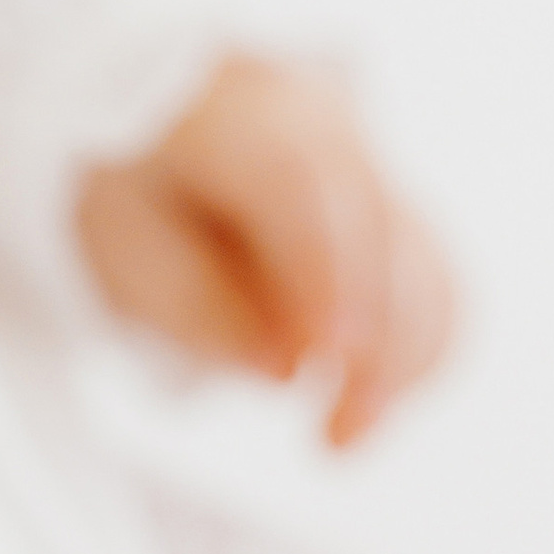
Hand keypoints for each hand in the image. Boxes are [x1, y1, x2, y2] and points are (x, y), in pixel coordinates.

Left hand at [74, 53, 457, 446]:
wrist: (159, 122)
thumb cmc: (133, 183)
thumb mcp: (122, 242)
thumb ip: (194, 304)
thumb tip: (287, 368)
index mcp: (241, 115)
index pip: (302, 188)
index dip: (326, 274)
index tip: (328, 357)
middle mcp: (328, 128)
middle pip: (387, 233)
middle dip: (377, 347)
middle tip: (334, 438)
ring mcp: (372, 168)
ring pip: (426, 264)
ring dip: (404, 363)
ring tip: (342, 436)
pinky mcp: (395, 214)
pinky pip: (431, 282)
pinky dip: (413, 351)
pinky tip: (368, 403)